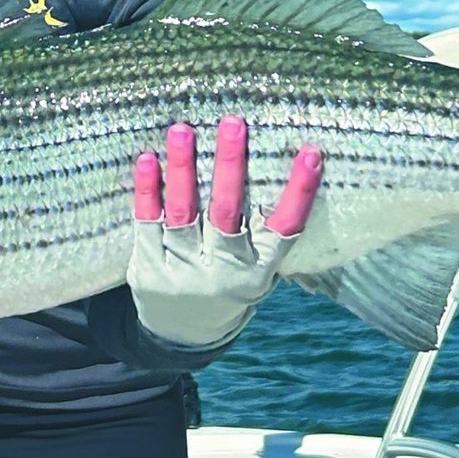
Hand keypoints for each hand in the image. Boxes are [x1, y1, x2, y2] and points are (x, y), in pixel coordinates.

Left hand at [127, 116, 322, 349]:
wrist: (181, 334)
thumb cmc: (228, 282)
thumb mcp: (256, 268)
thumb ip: (265, 229)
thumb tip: (287, 164)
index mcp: (258, 270)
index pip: (285, 227)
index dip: (300, 191)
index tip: (311, 152)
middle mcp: (222, 271)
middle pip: (227, 213)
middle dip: (230, 166)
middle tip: (233, 122)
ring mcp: (183, 271)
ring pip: (182, 213)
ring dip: (183, 169)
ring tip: (183, 129)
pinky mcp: (149, 268)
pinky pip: (147, 223)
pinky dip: (148, 190)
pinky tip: (148, 159)